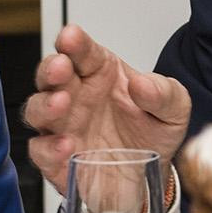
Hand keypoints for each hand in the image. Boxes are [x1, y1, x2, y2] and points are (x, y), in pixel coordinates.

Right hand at [23, 23, 191, 188]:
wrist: (152, 176)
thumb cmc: (154, 133)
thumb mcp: (174, 110)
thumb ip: (163, 93)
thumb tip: (143, 83)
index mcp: (101, 73)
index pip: (82, 51)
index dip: (74, 42)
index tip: (71, 36)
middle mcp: (77, 96)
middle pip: (50, 75)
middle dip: (51, 69)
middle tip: (61, 68)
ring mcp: (63, 127)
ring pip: (37, 110)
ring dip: (45, 106)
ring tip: (61, 104)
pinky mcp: (57, 159)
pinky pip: (41, 151)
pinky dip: (49, 148)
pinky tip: (66, 146)